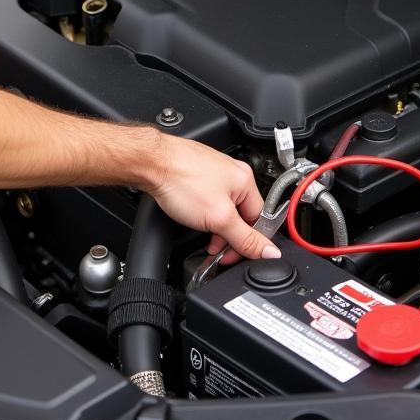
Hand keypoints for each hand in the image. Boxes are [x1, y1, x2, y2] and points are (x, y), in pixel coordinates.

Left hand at [147, 135, 280, 259]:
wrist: (149, 163)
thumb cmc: (181, 179)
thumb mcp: (218, 218)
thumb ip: (245, 238)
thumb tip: (270, 252)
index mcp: (245, 181)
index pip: (259, 220)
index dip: (248, 243)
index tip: (234, 256)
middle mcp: (233, 173)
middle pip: (241, 216)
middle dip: (229, 237)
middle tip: (216, 250)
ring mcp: (214, 172)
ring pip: (224, 209)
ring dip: (216, 227)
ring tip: (203, 237)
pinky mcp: (198, 174)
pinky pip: (209, 200)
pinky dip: (204, 214)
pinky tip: (194, 219)